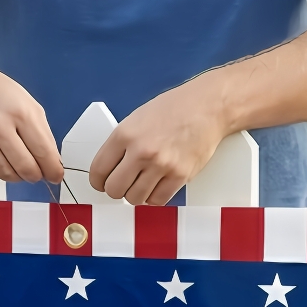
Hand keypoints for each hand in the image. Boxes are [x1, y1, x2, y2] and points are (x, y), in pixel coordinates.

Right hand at [0, 64, 62, 184]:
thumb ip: (42, 133)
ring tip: (19, 166)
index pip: (43, 152)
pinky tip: (1, 160)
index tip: (55, 175)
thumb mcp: (28, 104)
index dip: (53, 170)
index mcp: (20, 113)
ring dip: (17, 176)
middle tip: (38, 173)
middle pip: (25, 168)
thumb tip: (52, 162)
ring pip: (6, 175)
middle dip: (36, 176)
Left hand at [89, 79, 228, 204]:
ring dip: (136, 195)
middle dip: (116, 190)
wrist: (208, 106)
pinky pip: (157, 200)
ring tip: (142, 184)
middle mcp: (141, 151)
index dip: (98, 181)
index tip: (102, 183)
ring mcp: (161, 165)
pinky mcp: (180, 176)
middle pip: (114, 189)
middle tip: (122, 185)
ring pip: (134, 199)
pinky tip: (156, 186)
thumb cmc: (175, 108)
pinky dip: (154, 197)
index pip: (98, 171)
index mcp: (125, 134)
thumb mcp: (137, 118)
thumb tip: (109, 167)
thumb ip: (121, 143)